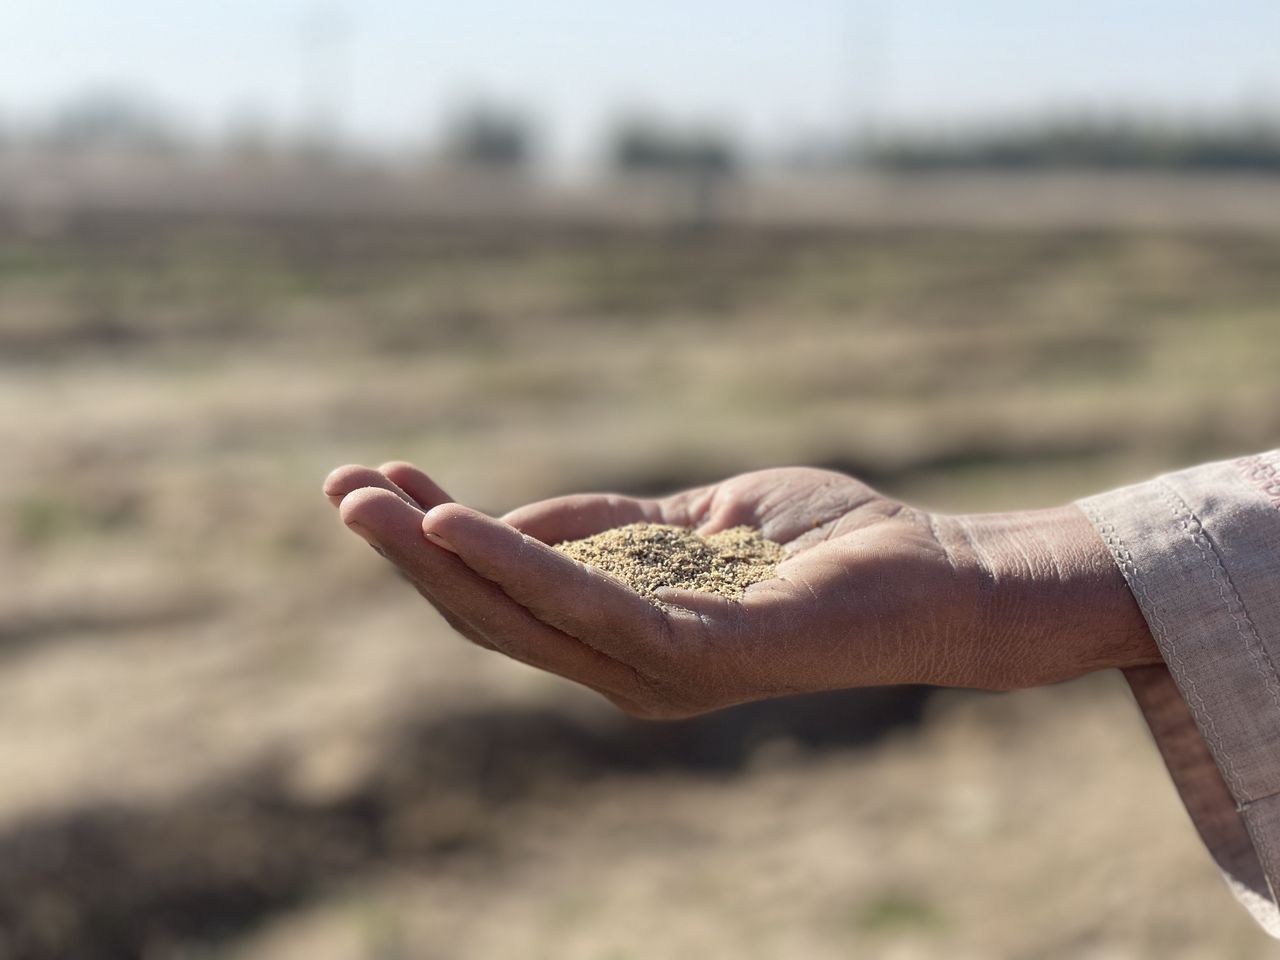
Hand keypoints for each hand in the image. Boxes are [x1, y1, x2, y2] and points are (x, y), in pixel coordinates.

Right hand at [323, 463, 1157, 717]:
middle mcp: (629, 667)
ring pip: (519, 615)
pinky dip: (517, 564)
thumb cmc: (826, 544)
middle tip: (337, 489)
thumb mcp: (693, 518)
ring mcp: (661, 671)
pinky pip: (590, 607)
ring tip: (368, 500)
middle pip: (491, 613)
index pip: (507, 597)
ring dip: (436, 555)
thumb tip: (506, 516)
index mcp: (625, 635)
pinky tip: (456, 524)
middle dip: (409, 553)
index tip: (374, 484)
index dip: (436, 545)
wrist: (940, 574)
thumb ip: (608, 522)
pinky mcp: (702, 655)